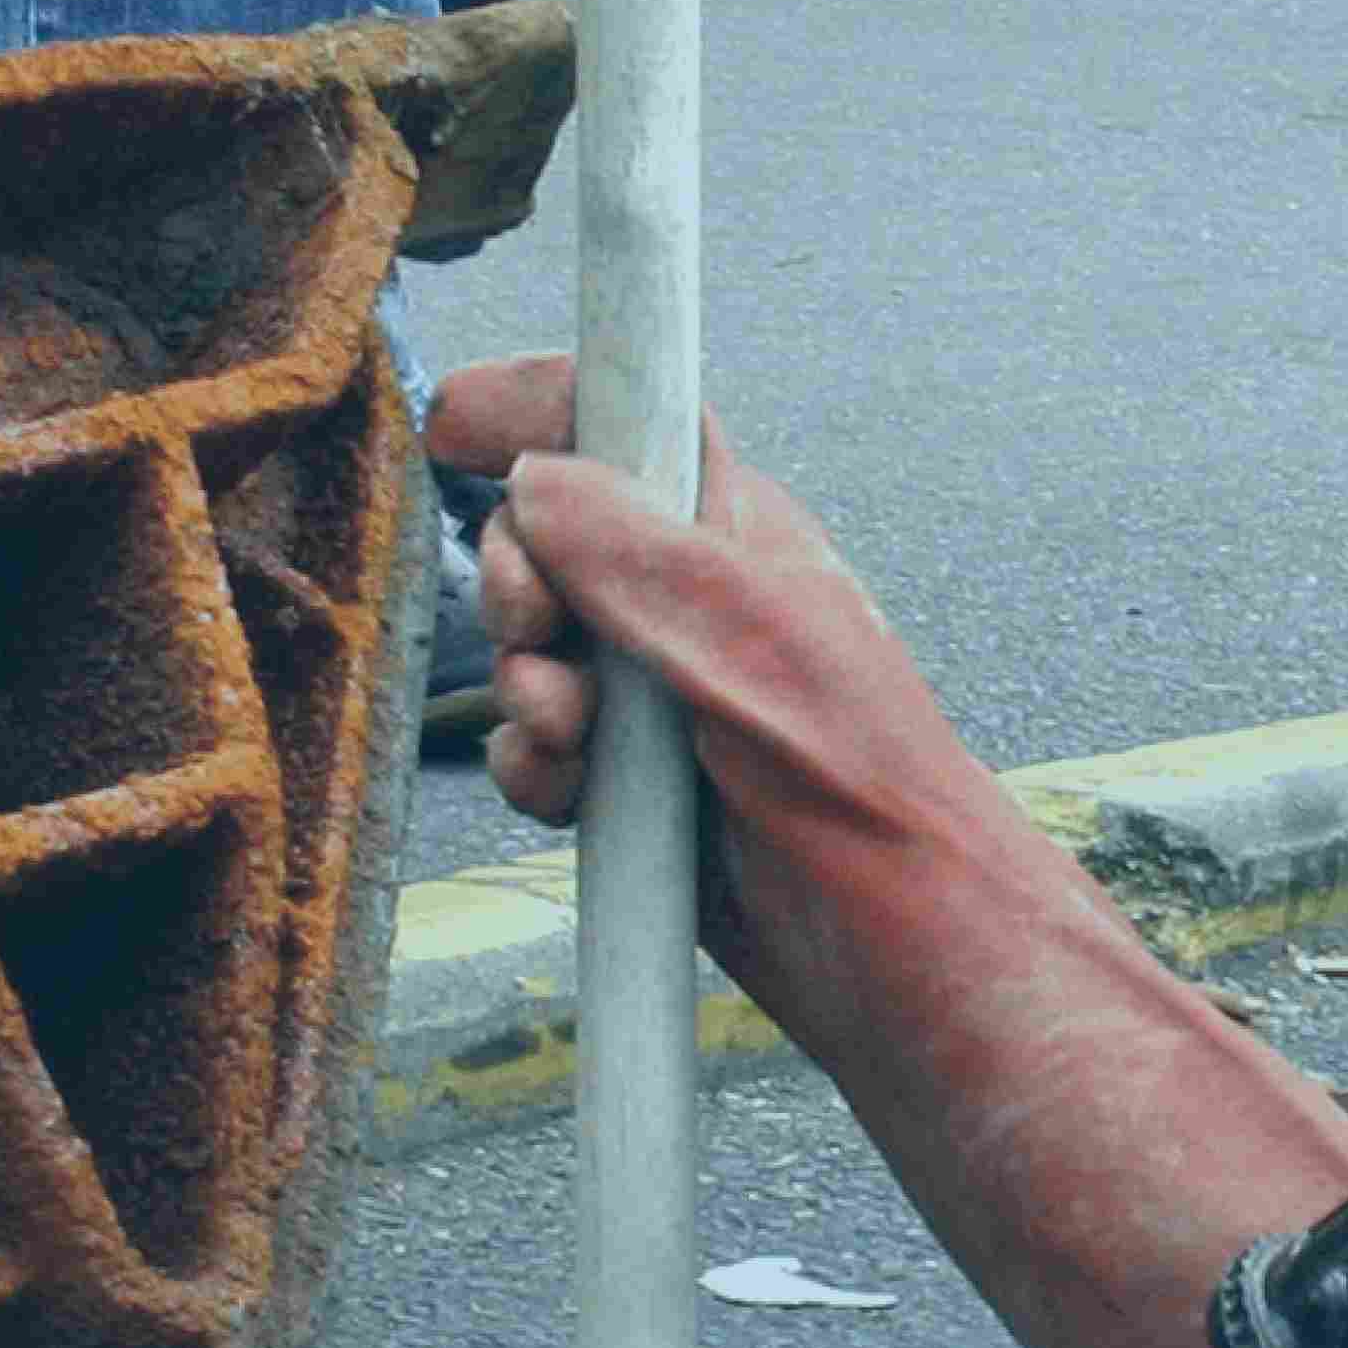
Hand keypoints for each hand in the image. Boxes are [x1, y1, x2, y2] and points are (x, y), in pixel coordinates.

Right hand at [423, 358, 1004, 952]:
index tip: (453, 421)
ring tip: (576, 738)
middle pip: (546, 536)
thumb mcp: (748, 643)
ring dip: (526, 692)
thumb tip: (535, 476)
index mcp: (734, 529)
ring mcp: (661, 690)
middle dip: (515, 583)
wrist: (895, 944)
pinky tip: (573, 796)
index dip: (537, 404)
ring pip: (536, 650)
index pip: (627, 415)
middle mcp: (692, 597)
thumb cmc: (860, 781)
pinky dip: (534, 767)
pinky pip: (541, 746)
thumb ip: (638, 553)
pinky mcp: (637, 779)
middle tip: (541, 636)